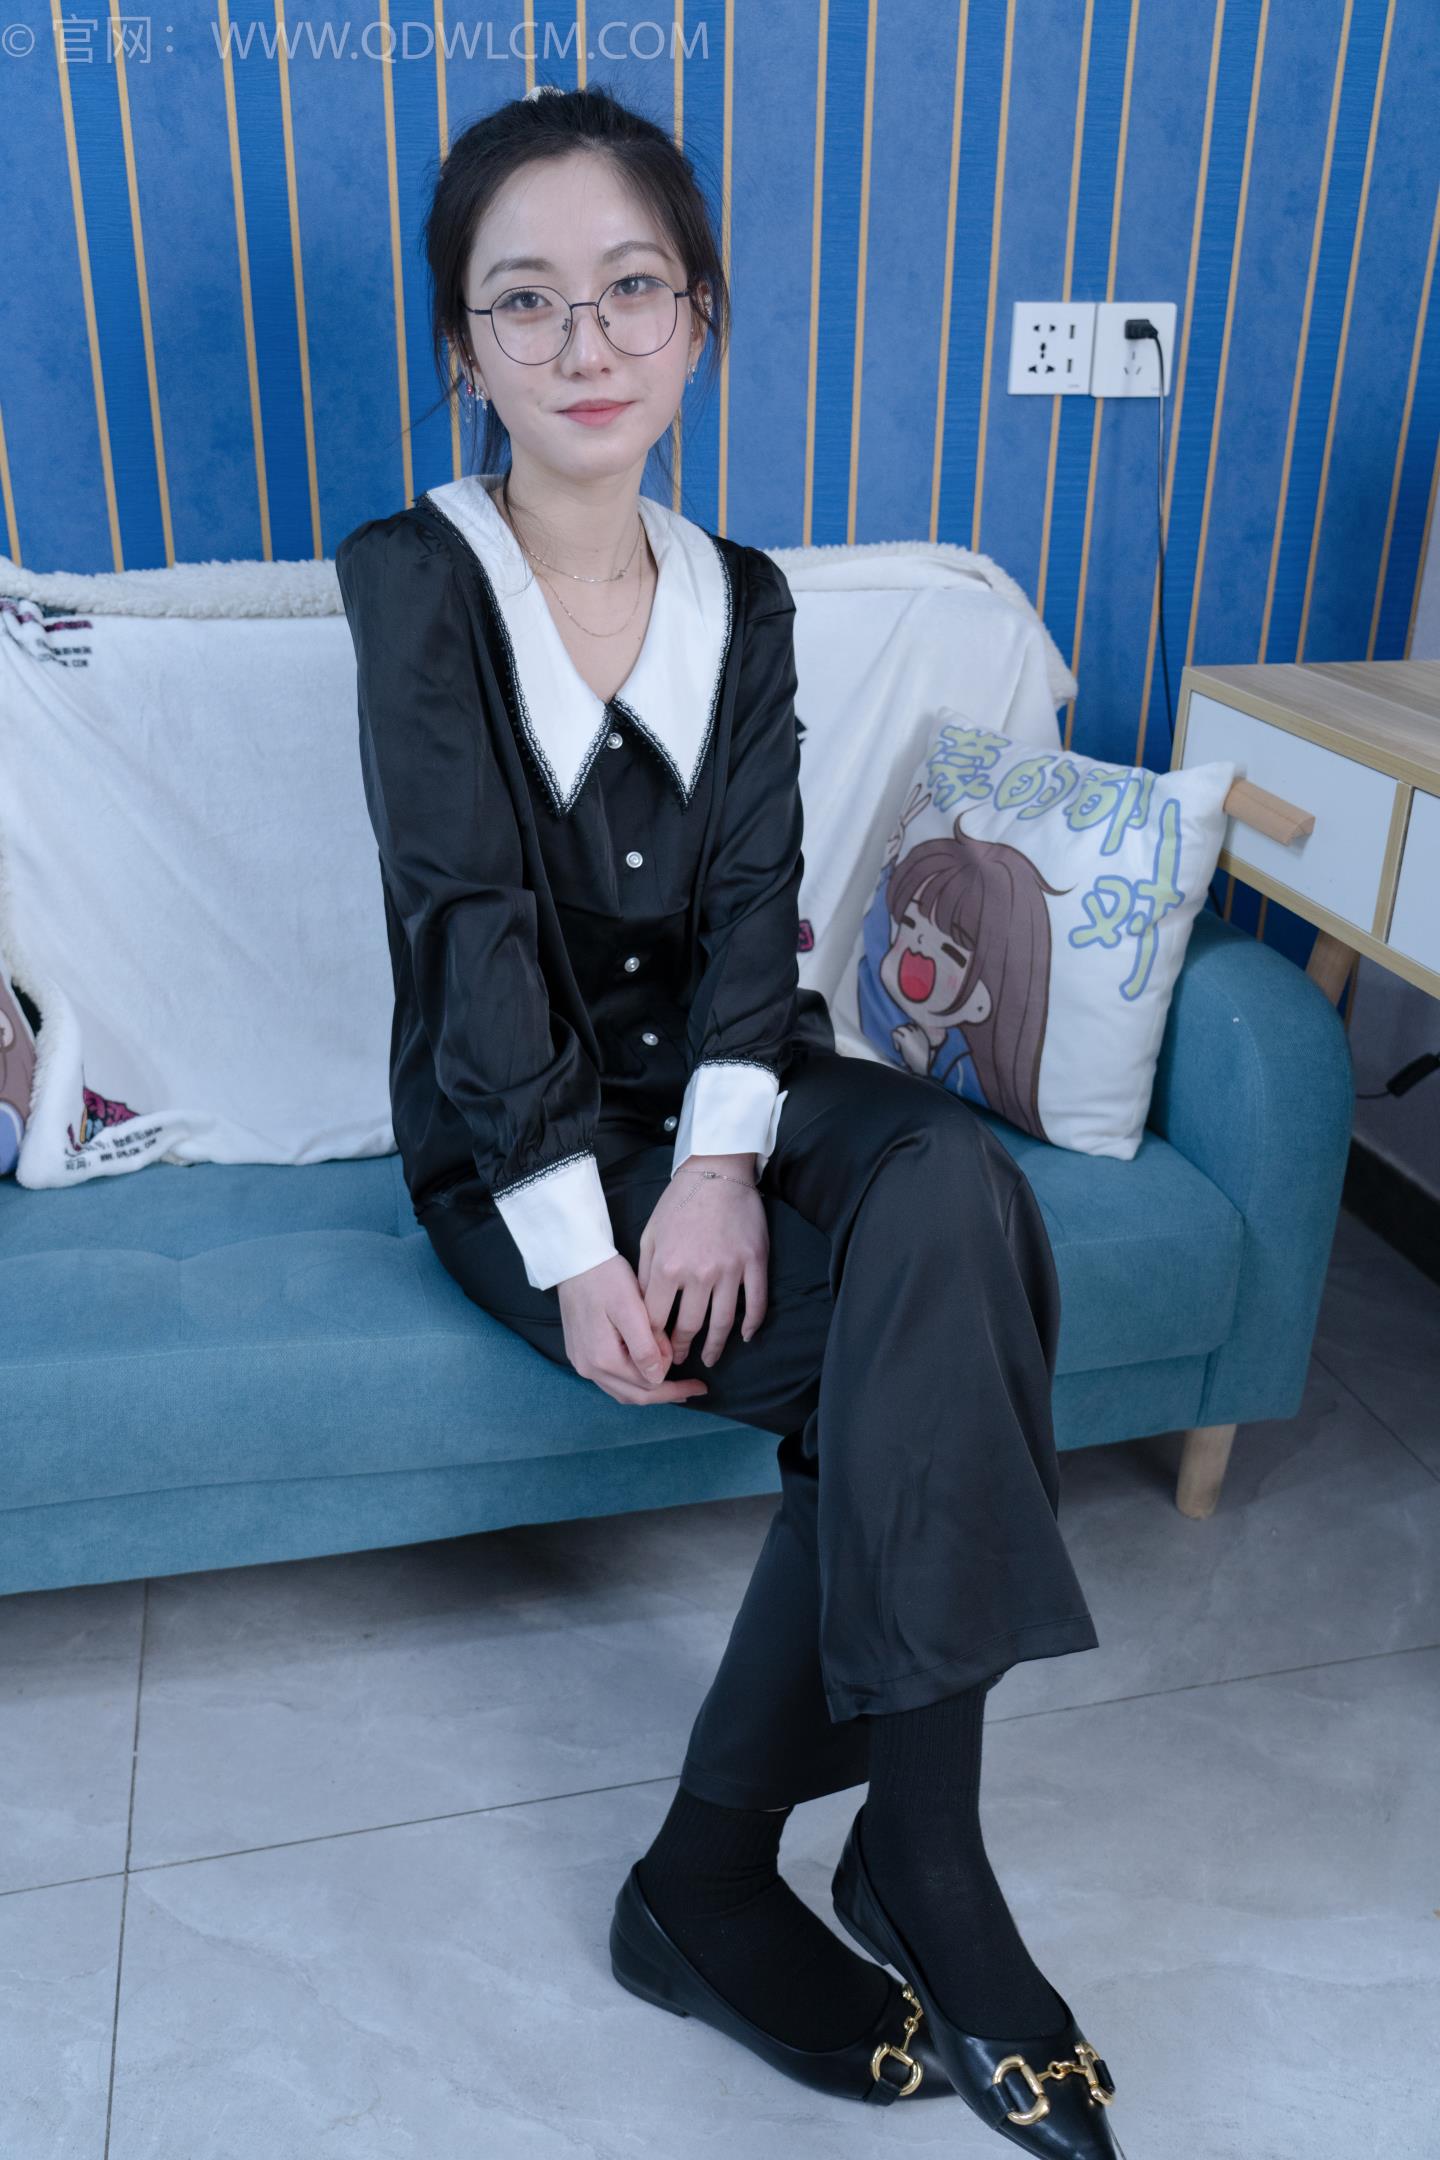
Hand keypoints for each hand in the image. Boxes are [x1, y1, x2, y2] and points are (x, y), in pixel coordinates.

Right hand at [556, 1252, 711, 1406]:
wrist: (574, 1261)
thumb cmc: (605, 1278)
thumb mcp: (631, 1308)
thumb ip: (644, 1347)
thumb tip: (658, 1378)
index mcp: (603, 1359)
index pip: (647, 1386)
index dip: (674, 1384)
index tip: (699, 1380)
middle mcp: (589, 1368)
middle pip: (634, 1395)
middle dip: (666, 1393)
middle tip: (693, 1389)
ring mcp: (582, 1363)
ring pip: (621, 1390)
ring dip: (649, 1389)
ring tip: (675, 1383)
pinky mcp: (580, 1354)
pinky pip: (610, 1380)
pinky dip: (632, 1380)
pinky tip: (647, 1371)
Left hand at [636, 1152, 769, 1366]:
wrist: (716, 1172)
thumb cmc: (678, 1202)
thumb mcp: (651, 1235)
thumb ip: (647, 1273)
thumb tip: (643, 1309)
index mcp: (668, 1267)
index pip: (656, 1318)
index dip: (652, 1340)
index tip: (652, 1352)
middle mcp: (699, 1274)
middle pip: (689, 1326)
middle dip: (681, 1349)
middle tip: (679, 1360)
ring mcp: (730, 1270)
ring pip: (723, 1322)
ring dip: (716, 1346)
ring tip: (709, 1358)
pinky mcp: (755, 1263)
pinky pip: (756, 1303)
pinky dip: (751, 1324)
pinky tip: (744, 1337)